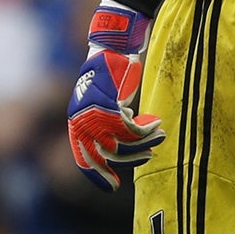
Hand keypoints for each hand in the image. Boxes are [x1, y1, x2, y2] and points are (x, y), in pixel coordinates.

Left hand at [67, 0, 163, 190]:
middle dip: (127, 162)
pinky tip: (155, 123)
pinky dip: (146, 130)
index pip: (82, 157)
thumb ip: (104, 127)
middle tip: (148, 158)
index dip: (97, 175)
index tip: (114, 187)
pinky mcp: (110, 102)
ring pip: (121, 144)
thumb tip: (117, 153)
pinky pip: (131, 129)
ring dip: (143, 144)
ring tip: (158, 136)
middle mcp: (81, 117)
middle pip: (104, 155)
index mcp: (76, 120)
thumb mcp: (102, 104)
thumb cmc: (110, 76)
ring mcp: (94, 111)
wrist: (112, 46)